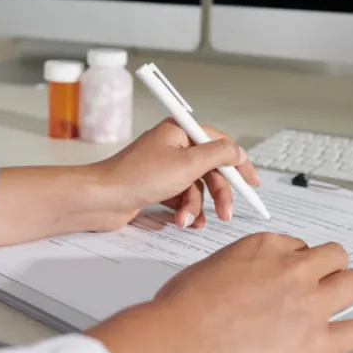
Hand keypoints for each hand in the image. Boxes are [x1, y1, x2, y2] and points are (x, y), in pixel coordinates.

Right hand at [86, 233, 352, 352]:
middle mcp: (292, 270)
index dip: (296, 262)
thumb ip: (235, 271)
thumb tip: (237, 284)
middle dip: (330, 269)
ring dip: (349, 292)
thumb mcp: (207, 269)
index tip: (292, 274)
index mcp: (264, 247)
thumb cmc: (181, 312)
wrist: (180, 346)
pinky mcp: (316, 343)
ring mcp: (308, 305)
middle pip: (334, 257)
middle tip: (323, 284)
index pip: (298, 245)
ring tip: (343, 303)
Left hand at [91, 118, 259, 229]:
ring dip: (196, 206)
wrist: (100, 199)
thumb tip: (238, 151)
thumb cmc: (137, 177)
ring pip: (196, 187)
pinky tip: (183, 221)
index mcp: (180, 131)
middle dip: (218, 194)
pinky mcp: (156, 186)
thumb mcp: (187, 164)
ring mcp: (163, 167)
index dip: (238, 165)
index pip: (220, 144)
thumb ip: (219, 155)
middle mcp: (173, 146)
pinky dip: (184, 210)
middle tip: (226, 213)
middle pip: (210, 169)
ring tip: (187, 220)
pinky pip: (181, 197)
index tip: (252, 183)